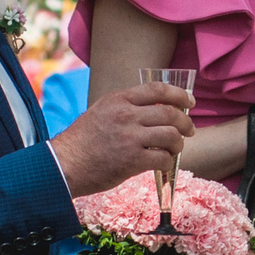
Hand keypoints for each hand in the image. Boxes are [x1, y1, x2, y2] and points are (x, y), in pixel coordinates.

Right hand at [55, 83, 194, 195]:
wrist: (64, 164)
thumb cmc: (83, 140)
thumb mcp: (102, 111)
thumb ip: (126, 106)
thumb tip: (158, 107)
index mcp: (119, 100)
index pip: (158, 90)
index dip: (179, 95)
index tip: (190, 101)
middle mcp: (126, 115)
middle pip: (170, 113)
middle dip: (185, 122)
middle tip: (189, 130)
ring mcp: (130, 137)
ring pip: (171, 135)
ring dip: (178, 143)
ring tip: (174, 148)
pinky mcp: (132, 160)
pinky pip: (163, 158)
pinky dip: (168, 161)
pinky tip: (162, 163)